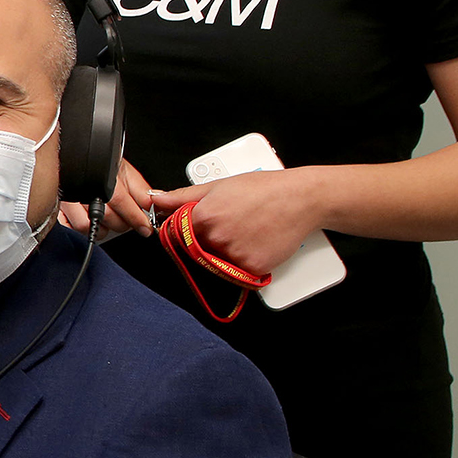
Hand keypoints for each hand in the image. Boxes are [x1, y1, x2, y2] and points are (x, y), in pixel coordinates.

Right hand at [59, 157, 155, 237]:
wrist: (71, 152)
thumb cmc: (97, 162)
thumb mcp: (121, 169)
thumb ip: (140, 188)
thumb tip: (153, 203)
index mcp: (101, 175)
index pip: (120, 201)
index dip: (135, 217)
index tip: (145, 228)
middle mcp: (81, 185)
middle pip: (106, 217)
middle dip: (120, 223)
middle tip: (125, 219)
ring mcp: (66, 197)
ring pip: (86, 226)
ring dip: (100, 228)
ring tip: (104, 218)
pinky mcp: (55, 208)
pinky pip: (68, 228)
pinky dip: (80, 229)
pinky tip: (87, 220)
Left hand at [150, 169, 329, 275]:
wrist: (301, 199)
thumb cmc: (263, 189)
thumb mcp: (219, 186)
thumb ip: (183, 197)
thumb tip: (156, 200)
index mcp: (204, 217)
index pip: (178, 235)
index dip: (187, 232)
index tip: (200, 228)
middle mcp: (216, 239)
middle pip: (198, 250)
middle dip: (209, 240)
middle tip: (233, 224)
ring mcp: (234, 255)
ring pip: (218, 262)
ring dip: (227, 252)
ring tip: (248, 231)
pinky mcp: (252, 268)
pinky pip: (239, 272)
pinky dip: (245, 261)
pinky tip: (257, 242)